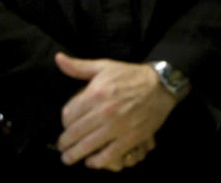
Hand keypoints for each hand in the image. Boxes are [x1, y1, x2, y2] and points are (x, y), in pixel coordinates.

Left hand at [55, 53, 176, 170]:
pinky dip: (96, 162)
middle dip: (65, 143)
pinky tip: (91, 161)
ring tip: (70, 158)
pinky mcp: (131, 137)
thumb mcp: (105, 66)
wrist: (162, 84)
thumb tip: (58, 59)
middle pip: (74, 133)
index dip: (64, 122)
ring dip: (74, 155)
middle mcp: (104, 110)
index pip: (68, 114)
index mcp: (95, 92)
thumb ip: (79, 67)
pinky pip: (107, 155)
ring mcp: (118, 126)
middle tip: (63, 147)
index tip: (67, 126)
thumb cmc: (131, 75)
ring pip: (87, 146)